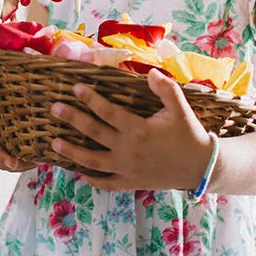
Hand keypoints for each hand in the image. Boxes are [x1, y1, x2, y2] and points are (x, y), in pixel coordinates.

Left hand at [49, 70, 215, 191]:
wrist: (200, 167)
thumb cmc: (189, 134)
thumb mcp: (180, 108)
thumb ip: (165, 88)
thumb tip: (150, 72)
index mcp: (138, 129)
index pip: (107, 111)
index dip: (90, 98)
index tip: (75, 88)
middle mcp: (128, 150)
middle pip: (93, 132)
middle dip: (72, 119)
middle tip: (54, 109)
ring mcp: (127, 168)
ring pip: (92, 161)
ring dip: (71, 151)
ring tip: (54, 143)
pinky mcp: (130, 183)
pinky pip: (106, 183)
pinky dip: (92, 180)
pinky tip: (79, 173)